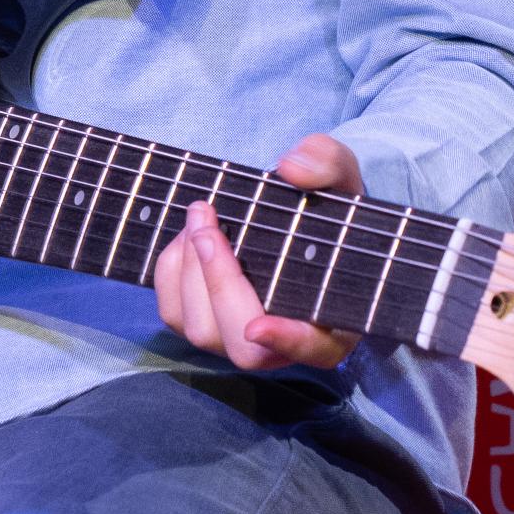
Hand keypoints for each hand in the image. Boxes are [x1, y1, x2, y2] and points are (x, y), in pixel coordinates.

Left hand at [152, 134, 361, 370]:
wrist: (294, 216)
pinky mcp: (205, 324)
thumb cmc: (325, 205)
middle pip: (244, 347)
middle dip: (218, 283)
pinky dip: (172, 272)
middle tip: (207, 226)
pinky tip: (188, 234)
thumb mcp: (340, 175)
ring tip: (199, 218)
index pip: (312, 349)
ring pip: (202, 331)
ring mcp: (239, 339)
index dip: (286, 342)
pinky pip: (175, 314)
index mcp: (332, 322)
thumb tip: (291, 168)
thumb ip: (326, 164)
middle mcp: (283, 345)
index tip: (258, 328)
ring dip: (190, 273)